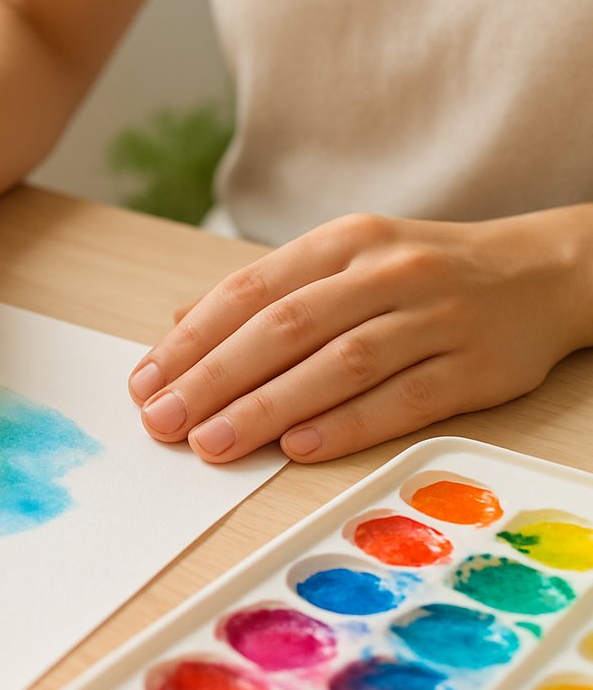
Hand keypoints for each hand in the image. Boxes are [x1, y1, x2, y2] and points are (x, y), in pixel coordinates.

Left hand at [128, 210, 592, 462]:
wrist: (543, 273)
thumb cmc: (418, 275)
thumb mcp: (342, 262)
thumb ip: (266, 295)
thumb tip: (178, 327)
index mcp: (343, 242)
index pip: (250, 290)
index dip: (192, 339)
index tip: (145, 381)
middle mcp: (386, 273)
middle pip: (286, 328)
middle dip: (214, 378)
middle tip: (164, 420)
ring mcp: (435, 317)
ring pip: (340, 364)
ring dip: (269, 407)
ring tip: (213, 443)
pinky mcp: (477, 366)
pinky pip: (405, 398)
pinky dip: (349, 424)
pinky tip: (299, 447)